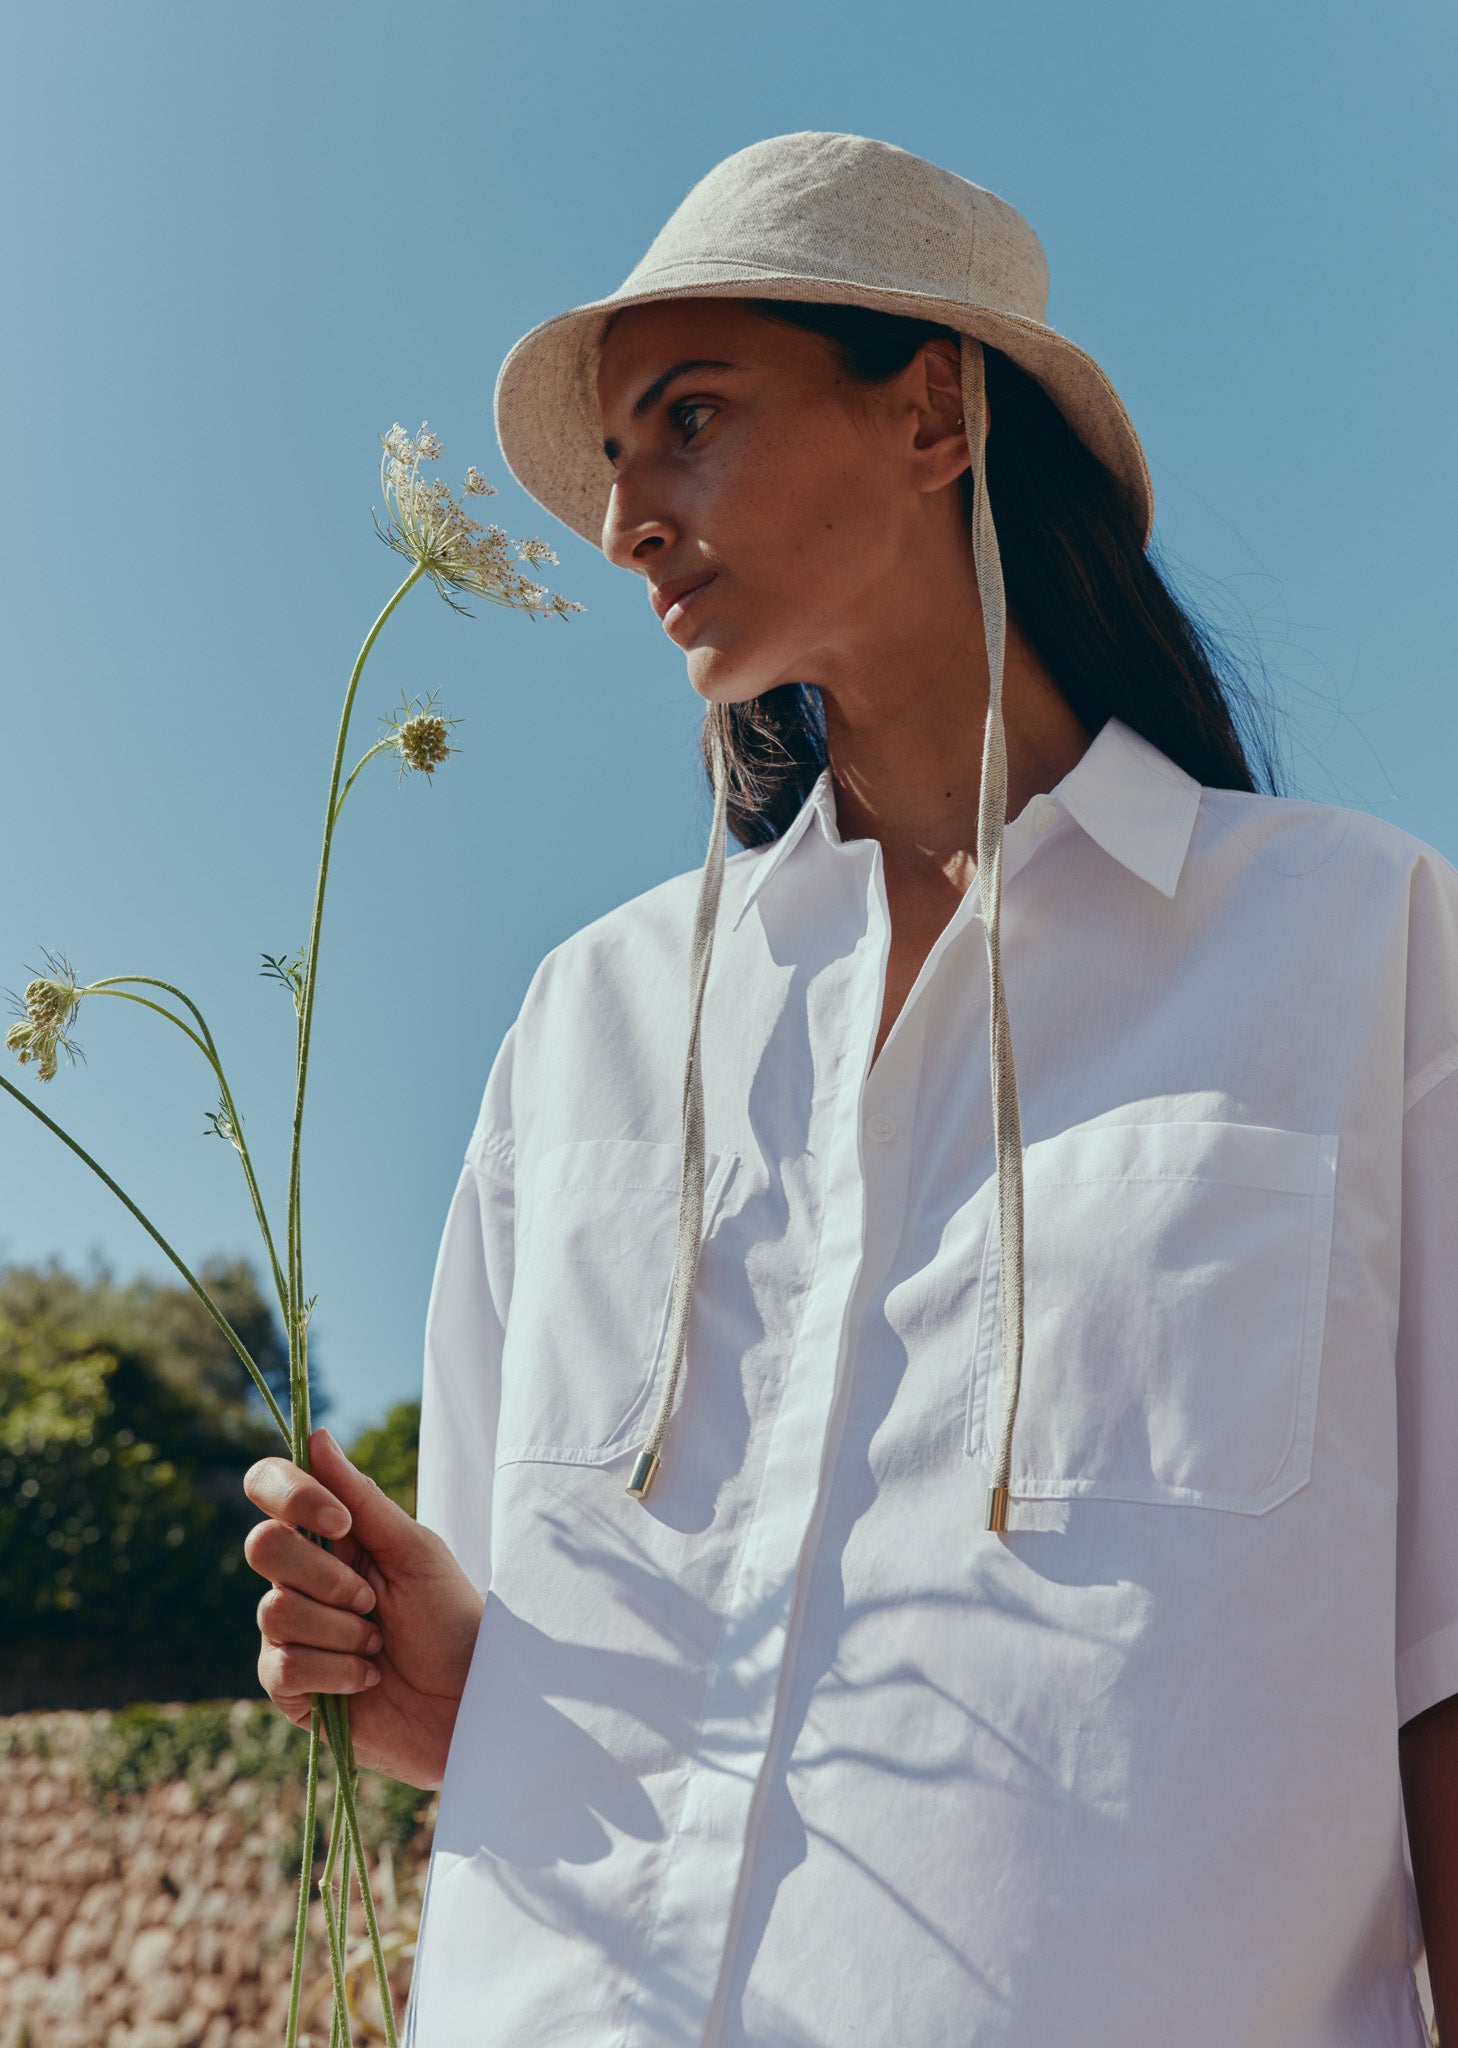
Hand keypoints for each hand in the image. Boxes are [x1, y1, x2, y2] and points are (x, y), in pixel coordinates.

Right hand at [244, 1426, 483, 1788]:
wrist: (469, 1702)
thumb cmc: (449, 1619)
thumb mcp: (415, 1550)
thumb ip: (363, 1498)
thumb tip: (316, 1436)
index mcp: (330, 1536)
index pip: (269, 1488)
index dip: (291, 1495)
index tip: (342, 1520)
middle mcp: (299, 1579)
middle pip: (262, 1547)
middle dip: (326, 1576)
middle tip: (373, 1601)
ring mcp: (289, 1633)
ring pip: (275, 1610)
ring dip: (343, 1631)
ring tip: (379, 1645)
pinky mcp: (289, 1687)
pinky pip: (285, 1665)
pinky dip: (339, 1671)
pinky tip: (368, 1679)